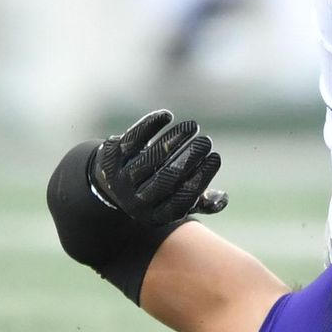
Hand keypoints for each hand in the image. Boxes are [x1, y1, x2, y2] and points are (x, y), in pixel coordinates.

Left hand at [92, 109, 227, 228]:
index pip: (182, 199)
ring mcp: (121, 181)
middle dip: (189, 158)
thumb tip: (222, 199)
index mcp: (156, 215)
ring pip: (150, 159)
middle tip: (206, 141)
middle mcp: (136, 202)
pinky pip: (132, 141)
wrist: (109, 187)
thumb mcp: (175, 200)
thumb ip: (199, 201)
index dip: (201, 177)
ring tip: (193, 126)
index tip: (216, 156)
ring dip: (173, 140)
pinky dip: (149, 126)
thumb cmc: (155, 190)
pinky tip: (167, 116)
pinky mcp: (111, 160)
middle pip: (166, 179)